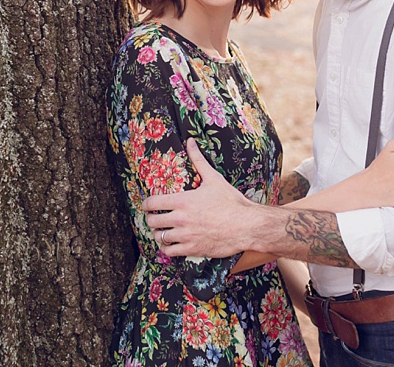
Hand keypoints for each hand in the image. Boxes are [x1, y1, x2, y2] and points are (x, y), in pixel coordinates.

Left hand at [140, 139, 260, 257]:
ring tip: (161, 232)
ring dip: (158, 234)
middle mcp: (181, 219)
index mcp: (183, 201)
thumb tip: (190, 141)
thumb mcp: (214, 179)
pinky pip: (169, 252)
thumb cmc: (231, 202)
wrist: (247, 225)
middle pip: (152, 221)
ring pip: (159, 237)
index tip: (146, 206)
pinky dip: (166, 249)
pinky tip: (170, 244)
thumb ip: (198, 160)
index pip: (152, 203)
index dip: (146, 204)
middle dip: (151, 219)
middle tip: (154, 219)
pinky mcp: (192, 249)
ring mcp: (186, 235)